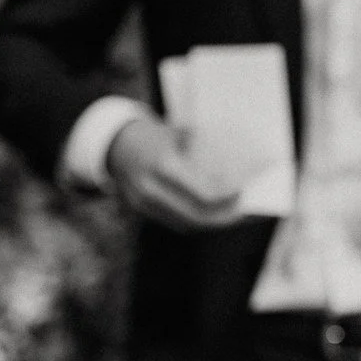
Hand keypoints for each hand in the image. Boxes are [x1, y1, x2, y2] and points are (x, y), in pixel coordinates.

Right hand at [105, 113, 239, 231]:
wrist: (116, 142)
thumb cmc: (157, 135)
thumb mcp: (183, 135)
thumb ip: (206, 154)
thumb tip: (239, 173)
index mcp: (163, 165)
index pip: (204, 194)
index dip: (227, 197)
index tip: (243, 191)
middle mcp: (151, 188)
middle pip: (198, 216)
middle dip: (224, 216)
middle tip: (243, 211)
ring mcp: (143, 203)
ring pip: (187, 224)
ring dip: (212, 223)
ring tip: (232, 217)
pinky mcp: (140, 211)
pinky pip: (175, 223)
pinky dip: (196, 221)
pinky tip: (211, 216)